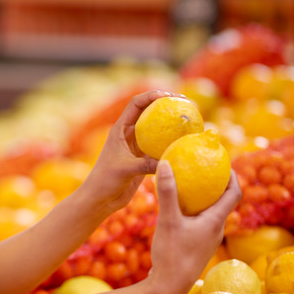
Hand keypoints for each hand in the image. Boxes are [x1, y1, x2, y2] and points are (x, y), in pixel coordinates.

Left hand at [79, 90, 182, 212]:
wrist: (101, 198)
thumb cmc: (106, 180)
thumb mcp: (126, 169)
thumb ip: (146, 164)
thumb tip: (169, 161)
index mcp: (120, 129)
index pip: (136, 104)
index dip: (152, 95)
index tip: (170, 96)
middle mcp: (129, 133)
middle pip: (149, 111)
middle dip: (167, 104)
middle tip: (187, 104)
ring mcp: (137, 145)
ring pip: (156, 128)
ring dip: (171, 123)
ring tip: (191, 119)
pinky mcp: (143, 158)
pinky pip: (160, 146)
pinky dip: (172, 142)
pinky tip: (187, 143)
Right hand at [147, 161, 241, 293]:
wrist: (168, 288)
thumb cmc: (172, 255)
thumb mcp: (168, 220)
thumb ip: (168, 192)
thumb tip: (166, 163)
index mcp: (215, 222)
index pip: (235, 194)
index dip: (233, 176)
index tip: (223, 162)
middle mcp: (216, 230)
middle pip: (224, 202)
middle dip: (217, 184)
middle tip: (204, 168)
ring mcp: (207, 240)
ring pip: (211, 213)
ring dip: (205, 198)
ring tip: (190, 184)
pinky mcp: (196, 246)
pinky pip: (200, 222)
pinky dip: (194, 210)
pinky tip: (176, 207)